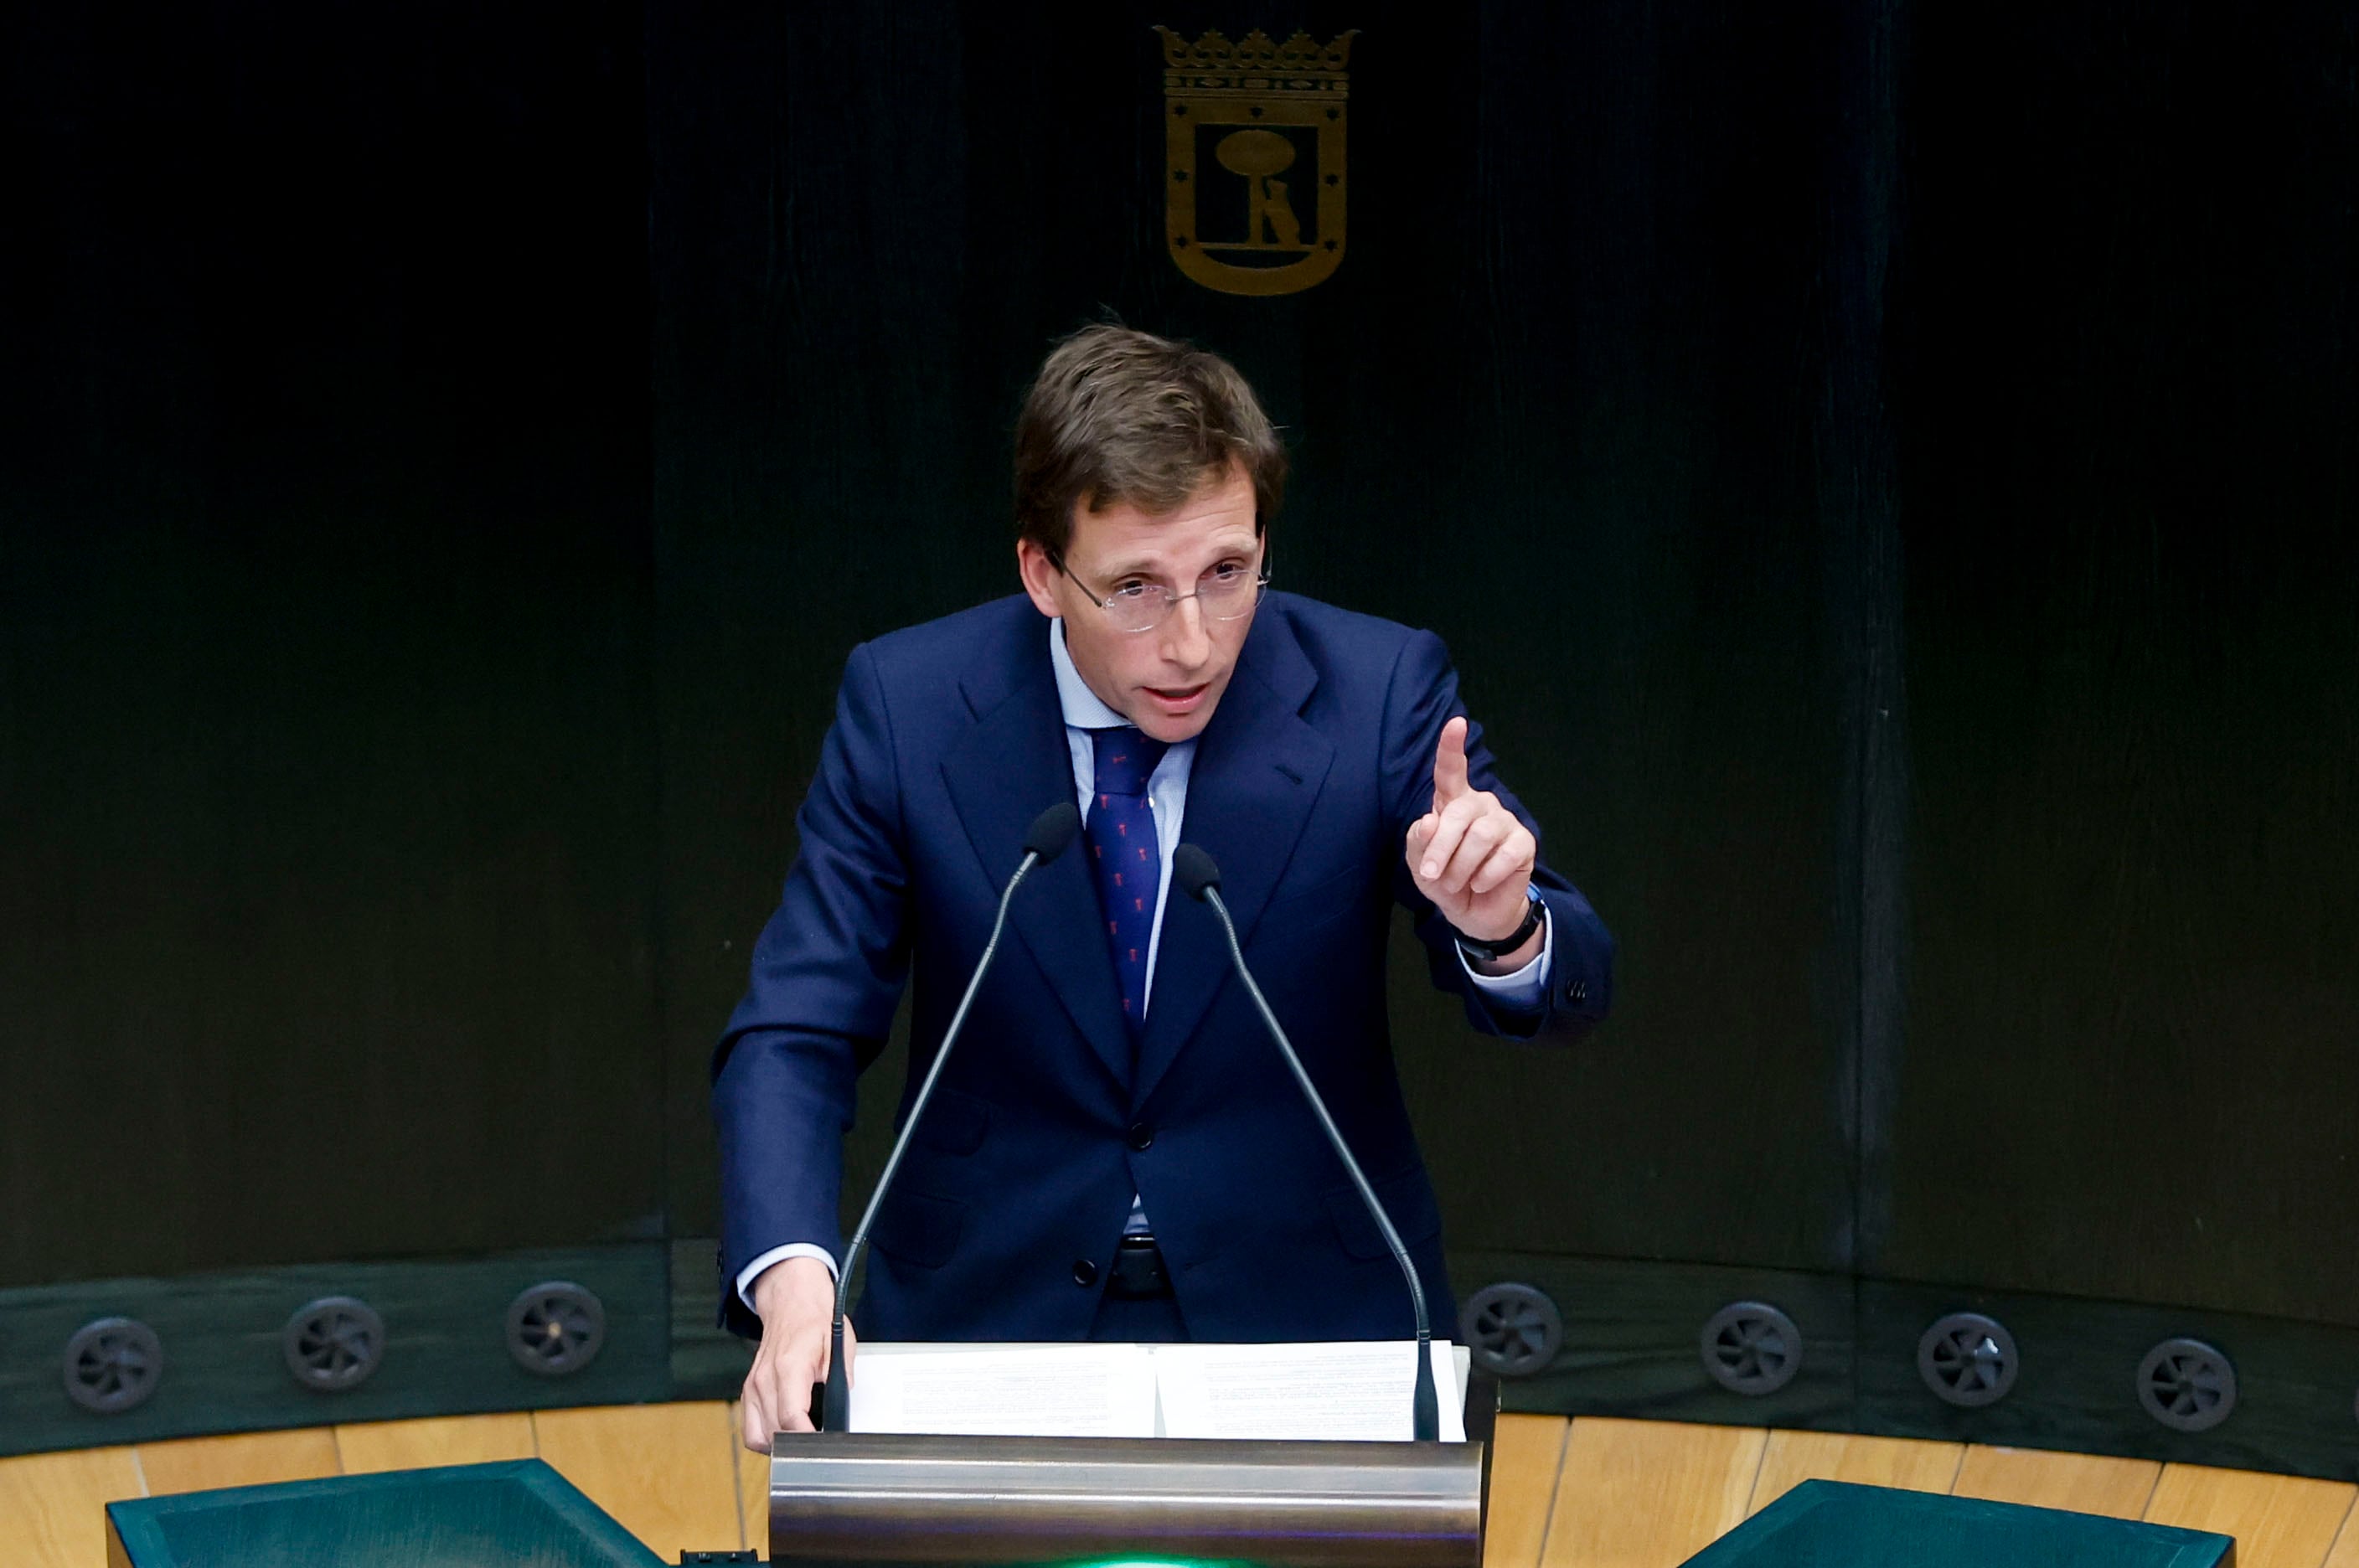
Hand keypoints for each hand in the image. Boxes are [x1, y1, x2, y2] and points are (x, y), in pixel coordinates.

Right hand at [740, 1255, 855, 1450]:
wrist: (791, 1302)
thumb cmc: (815, 1320)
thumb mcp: (840, 1342)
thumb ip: (841, 1376)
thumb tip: (842, 1405)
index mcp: (789, 1366)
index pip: (791, 1417)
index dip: (806, 1439)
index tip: (821, 1447)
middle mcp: (765, 1379)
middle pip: (775, 1432)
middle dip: (797, 1445)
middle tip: (818, 1447)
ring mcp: (753, 1386)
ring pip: (758, 1436)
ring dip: (779, 1445)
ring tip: (800, 1441)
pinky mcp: (748, 1391)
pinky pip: (750, 1429)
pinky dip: (765, 1438)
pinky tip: (784, 1433)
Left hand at [1405, 717, 1538, 966]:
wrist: (1474, 913)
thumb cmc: (1445, 880)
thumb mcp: (1420, 865)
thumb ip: (1419, 842)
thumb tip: (1431, 819)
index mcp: (1452, 803)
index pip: (1450, 771)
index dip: (1451, 747)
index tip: (1455, 723)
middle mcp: (1480, 805)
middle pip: (1459, 814)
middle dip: (1441, 848)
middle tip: (1431, 875)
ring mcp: (1505, 822)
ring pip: (1480, 836)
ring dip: (1461, 867)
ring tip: (1459, 883)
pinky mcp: (1524, 843)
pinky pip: (1503, 856)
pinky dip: (1485, 878)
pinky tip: (1481, 884)